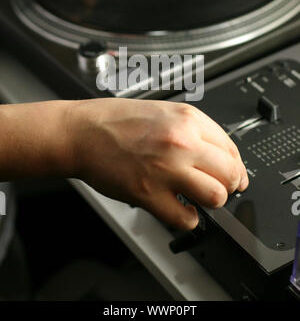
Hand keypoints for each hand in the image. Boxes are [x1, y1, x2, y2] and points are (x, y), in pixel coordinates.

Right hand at [67, 99, 248, 229]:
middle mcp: (181, 142)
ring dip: (211, 201)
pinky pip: (186, 218)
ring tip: (198, 198)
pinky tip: (180, 209)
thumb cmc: (114, 120)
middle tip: (220, 187)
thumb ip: (191, 129)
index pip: (231, 147)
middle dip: (229, 184)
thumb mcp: (161, 111)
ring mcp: (166, 169)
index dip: (235, 165)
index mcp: (187, 119)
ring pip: (216, 196)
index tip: (233, 174)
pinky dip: (187, 218)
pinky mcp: (149, 194)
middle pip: (230, 173)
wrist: (81, 132)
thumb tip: (216, 153)